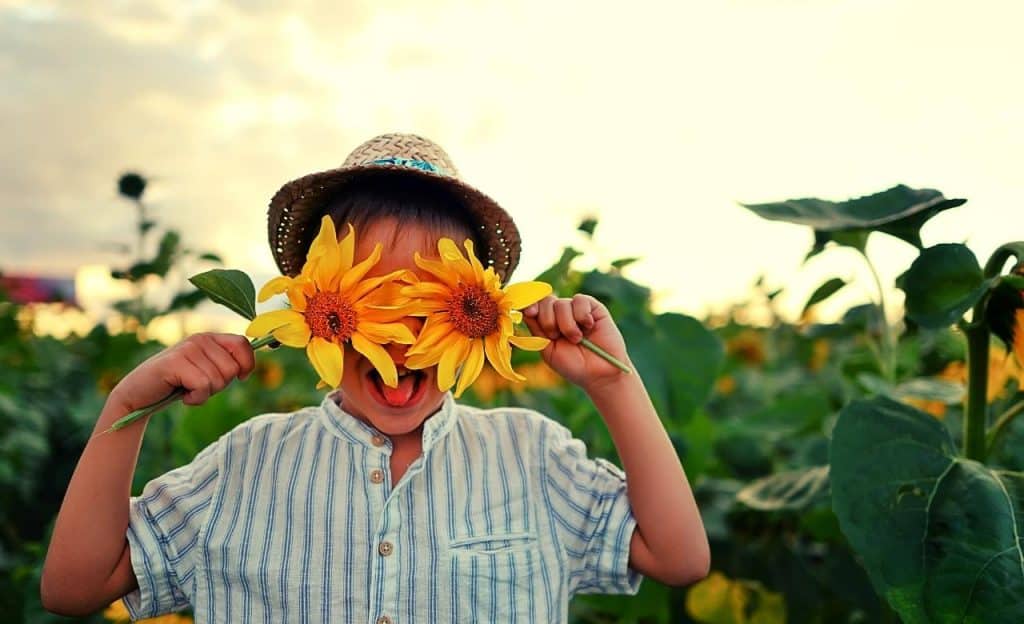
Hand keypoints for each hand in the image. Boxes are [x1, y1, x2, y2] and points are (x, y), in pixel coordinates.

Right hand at [107, 333, 255, 413]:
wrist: (139, 394)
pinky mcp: (175, 362)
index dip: (247, 364)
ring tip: (188, 389)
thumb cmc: (178, 384)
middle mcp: (200, 338)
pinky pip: (203, 386)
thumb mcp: (206, 371)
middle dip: (220, 385)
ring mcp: (187, 348)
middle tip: (199, 386)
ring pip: (218, 380)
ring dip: (205, 393)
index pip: (243, 344)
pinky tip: (183, 395)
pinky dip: (195, 398)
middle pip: (232, 368)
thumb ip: (225, 365)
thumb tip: (248, 368)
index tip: (241, 377)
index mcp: (210, 338)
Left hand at [523, 294, 629, 392]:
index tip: (530, 312)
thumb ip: (536, 330)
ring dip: (567, 324)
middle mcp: (561, 314)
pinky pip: (580, 300)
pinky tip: (588, 327)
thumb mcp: (548, 350)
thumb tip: (523, 309)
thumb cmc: (572, 365)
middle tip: (557, 337)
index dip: (530, 305)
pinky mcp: (593, 307)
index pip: (535, 306)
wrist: (599, 374)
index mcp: (547, 323)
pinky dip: (582, 316)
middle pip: (545, 302)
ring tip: (577, 339)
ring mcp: (577, 310)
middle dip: (548, 321)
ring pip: (561, 303)